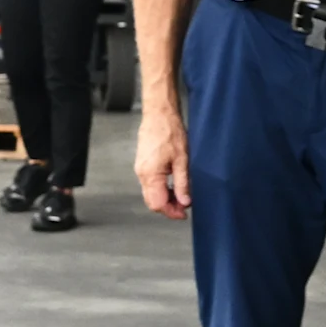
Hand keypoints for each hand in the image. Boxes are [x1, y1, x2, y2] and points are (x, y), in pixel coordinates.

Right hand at [135, 104, 190, 219]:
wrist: (159, 113)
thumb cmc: (170, 131)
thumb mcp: (182, 159)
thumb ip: (182, 183)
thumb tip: (184, 201)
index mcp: (151, 175)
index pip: (158, 204)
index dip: (172, 212)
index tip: (184, 212)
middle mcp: (142, 174)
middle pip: (152, 201)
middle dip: (168, 207)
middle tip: (184, 206)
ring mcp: (140, 169)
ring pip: (150, 193)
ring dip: (165, 198)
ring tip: (181, 194)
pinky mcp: (142, 164)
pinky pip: (149, 183)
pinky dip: (161, 188)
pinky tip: (173, 184)